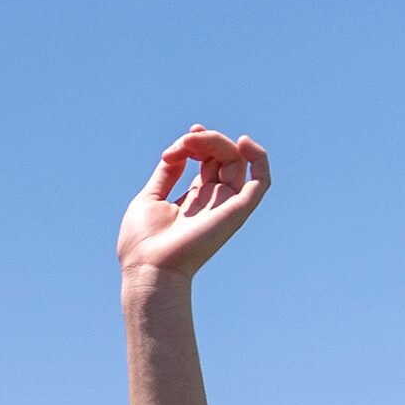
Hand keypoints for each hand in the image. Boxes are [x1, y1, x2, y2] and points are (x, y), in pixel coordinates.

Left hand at [115, 126, 269, 283]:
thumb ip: (167, 173)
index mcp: (193, 199)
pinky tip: (243, 142)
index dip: (201, 142)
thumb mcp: (150, 197)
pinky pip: (261, 182)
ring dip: (215, 141)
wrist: (149, 267)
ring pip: (236, 160)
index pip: (208, 161)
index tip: (186, 137)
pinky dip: (259, 158)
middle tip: (179, 147)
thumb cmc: (143, 242)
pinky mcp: (236, 211)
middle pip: (221, 156)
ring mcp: (225, 205)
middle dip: (202, 140)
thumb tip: (181, 150)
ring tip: (191, 142)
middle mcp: (213, 201)